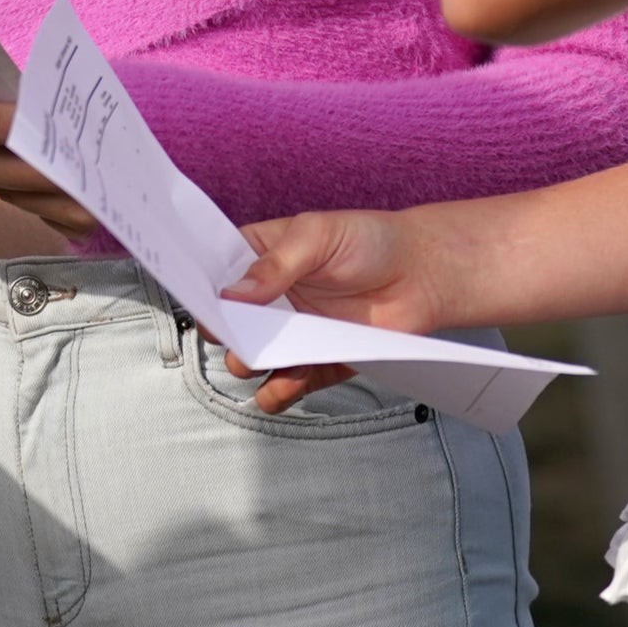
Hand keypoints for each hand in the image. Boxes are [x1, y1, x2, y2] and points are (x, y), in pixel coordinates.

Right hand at [219, 208, 451, 414]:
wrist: (424, 273)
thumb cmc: (371, 240)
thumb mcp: (317, 235)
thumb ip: (275, 264)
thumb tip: (234, 293)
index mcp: (259, 257)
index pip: (215, 275)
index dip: (203, 290)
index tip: (203, 302)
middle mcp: (270, 299)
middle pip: (228, 323)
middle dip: (225, 333)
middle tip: (235, 334)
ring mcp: (291, 333)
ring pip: (251, 360)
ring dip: (249, 365)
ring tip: (260, 361)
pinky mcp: (317, 363)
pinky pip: (287, 385)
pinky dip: (280, 391)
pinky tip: (285, 384)